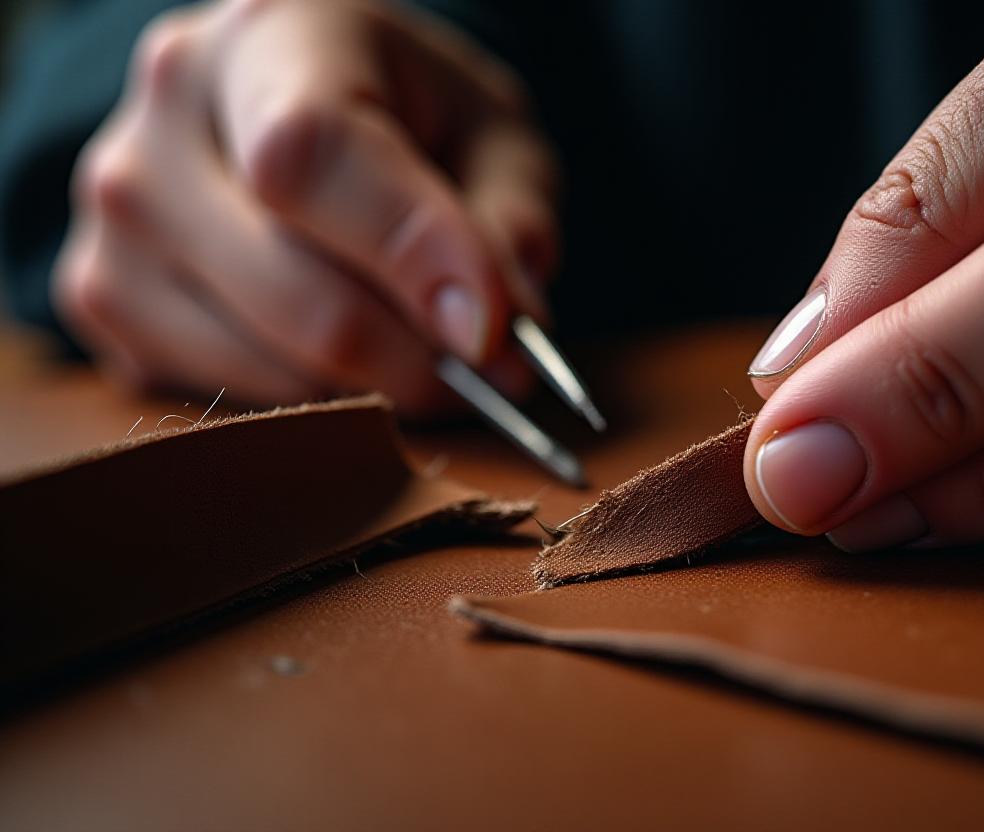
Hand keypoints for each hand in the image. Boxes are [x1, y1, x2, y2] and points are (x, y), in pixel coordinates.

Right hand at [53, 0, 556, 412]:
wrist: (299, 104)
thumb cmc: (413, 115)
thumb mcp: (495, 140)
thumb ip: (507, 225)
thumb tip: (493, 341)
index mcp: (274, 29)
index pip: (311, 154)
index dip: (409, 254)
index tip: (491, 330)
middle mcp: (166, 105)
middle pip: (289, 282)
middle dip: (413, 354)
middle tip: (487, 372)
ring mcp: (117, 204)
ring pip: (263, 357)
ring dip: (370, 386)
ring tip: (420, 347)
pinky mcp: (100, 292)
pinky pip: (220, 395)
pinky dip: (307, 396)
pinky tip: (339, 346)